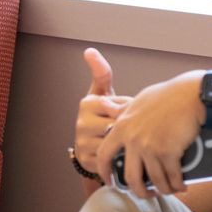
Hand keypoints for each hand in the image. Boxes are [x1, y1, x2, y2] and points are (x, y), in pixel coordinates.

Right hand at [74, 47, 129, 169]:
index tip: (125, 114)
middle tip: (130, 129)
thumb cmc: (103, 116)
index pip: (119, 104)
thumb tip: (89, 50)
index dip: (128, 111)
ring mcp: (83, 142)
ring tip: (125, 141)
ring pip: (118, 140)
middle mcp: (81, 122)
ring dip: (127, 142)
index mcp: (87, 103)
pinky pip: (114, 157)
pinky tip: (121, 153)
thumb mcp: (104, 94)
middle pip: (119, 123)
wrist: (93, 148)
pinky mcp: (88, 160)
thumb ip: (102, 74)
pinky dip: (121, 155)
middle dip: (129, 127)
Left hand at [97, 70, 203, 196]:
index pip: (103, 155)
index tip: (110, 182)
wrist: (191, 95)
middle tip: (146, 193)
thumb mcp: (138, 100)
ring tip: (168, 190)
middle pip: (131, 178)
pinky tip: (181, 186)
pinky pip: (172, 177)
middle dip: (139, 191)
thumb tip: (103, 103)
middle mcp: (133, 140)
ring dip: (163, 190)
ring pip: (154, 181)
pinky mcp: (169, 152)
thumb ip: (120, 109)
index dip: (104, 172)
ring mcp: (150, 147)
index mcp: (122, 127)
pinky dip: (177, 185)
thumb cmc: (166, 95)